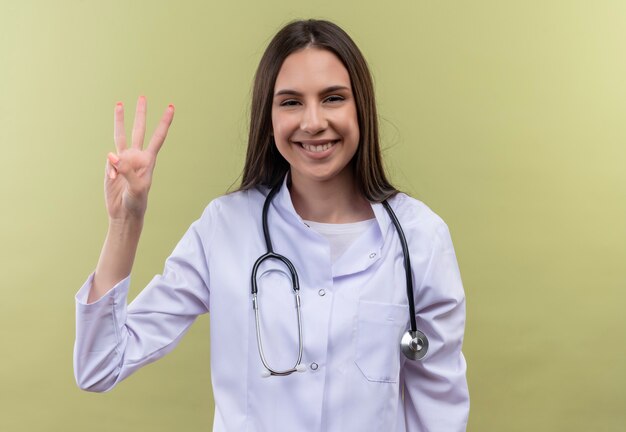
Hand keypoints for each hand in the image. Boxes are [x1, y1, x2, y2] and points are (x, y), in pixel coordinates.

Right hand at [105, 96, 173, 221]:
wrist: (124, 213)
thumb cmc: (136, 202)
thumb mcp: (136, 188)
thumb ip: (125, 170)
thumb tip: (112, 155)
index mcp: (148, 160)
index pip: (158, 137)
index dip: (164, 122)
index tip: (170, 107)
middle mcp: (136, 156)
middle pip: (139, 130)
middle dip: (141, 114)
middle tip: (142, 96)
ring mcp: (123, 160)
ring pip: (121, 136)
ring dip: (120, 120)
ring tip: (119, 104)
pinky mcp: (111, 166)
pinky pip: (109, 162)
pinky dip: (110, 169)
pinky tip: (113, 180)